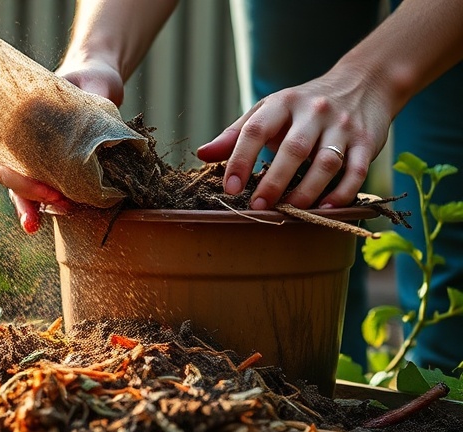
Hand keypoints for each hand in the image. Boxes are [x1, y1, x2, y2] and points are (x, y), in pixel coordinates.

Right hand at [0, 60, 123, 233]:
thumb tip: (103, 115)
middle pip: (10, 176)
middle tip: (57, 204)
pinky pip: (41, 191)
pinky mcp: (52, 169)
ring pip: (20, 188)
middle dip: (26, 196)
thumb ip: (96, 96)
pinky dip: (43, 207)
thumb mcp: (93, 84)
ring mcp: (35, 157)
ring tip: (35, 226)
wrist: (96, 81)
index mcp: (23, 120)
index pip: (7, 154)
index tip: (46, 187)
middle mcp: (23, 141)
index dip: (21, 177)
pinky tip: (47, 221)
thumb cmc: (89, 80)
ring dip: (29, 208)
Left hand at [196, 68, 393, 209]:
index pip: (255, 130)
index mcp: (282, 103)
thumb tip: (202, 154)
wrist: (364, 83)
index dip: (240, 159)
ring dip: (308, 190)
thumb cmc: (302, 106)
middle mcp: (313, 112)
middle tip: (258, 206)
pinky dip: (343, 193)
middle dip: (274, 181)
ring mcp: (343, 126)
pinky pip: (356, 170)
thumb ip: (236, 134)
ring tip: (291, 211)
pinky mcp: (367, 142)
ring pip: (326, 162)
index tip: (229, 188)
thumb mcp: (268, 111)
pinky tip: (327, 209)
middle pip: (293, 149)